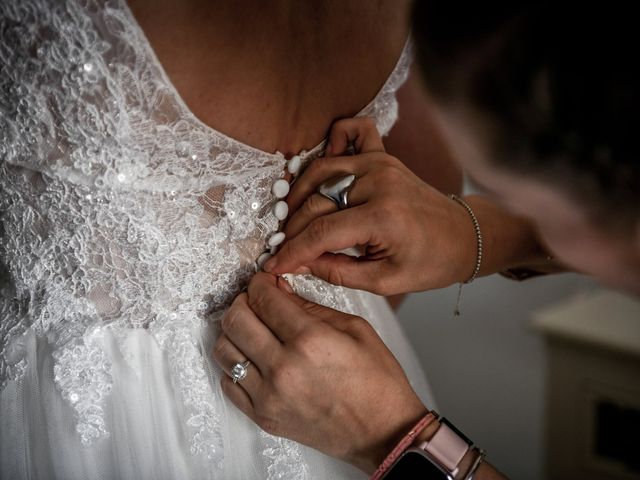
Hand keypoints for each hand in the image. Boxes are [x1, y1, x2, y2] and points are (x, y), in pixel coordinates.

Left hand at [212, 273, 427, 472]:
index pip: (263, 298)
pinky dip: (235, 364)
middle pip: (236, 320)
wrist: (382, 432)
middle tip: (256, 300)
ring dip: (235, 332)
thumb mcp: (354, 328)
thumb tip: (279, 289)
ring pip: (224, 350)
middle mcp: (283, 367)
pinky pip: (229, 382)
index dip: (260, 282)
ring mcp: (269, 395)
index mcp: (310, 340)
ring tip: (253, 329)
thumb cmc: (376, 382)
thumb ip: (311, 306)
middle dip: (243, 301)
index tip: (264, 281)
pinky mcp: (263, 416)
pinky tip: (254, 358)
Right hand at [263, 117, 477, 294]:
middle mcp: (379, 182)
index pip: (321, 233)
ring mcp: (381, 164)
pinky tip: (323, 169)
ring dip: (300, 195)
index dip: (292, 252)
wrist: (464, 236)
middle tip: (284, 251)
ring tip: (293, 220)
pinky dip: (333, 140)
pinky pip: (353, 131)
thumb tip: (299, 263)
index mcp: (383, 218)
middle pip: (316, 204)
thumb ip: (336, 271)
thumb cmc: (430, 262)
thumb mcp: (384, 281)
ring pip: (322, 171)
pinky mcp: (384, 156)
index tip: (274, 266)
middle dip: (293, 232)